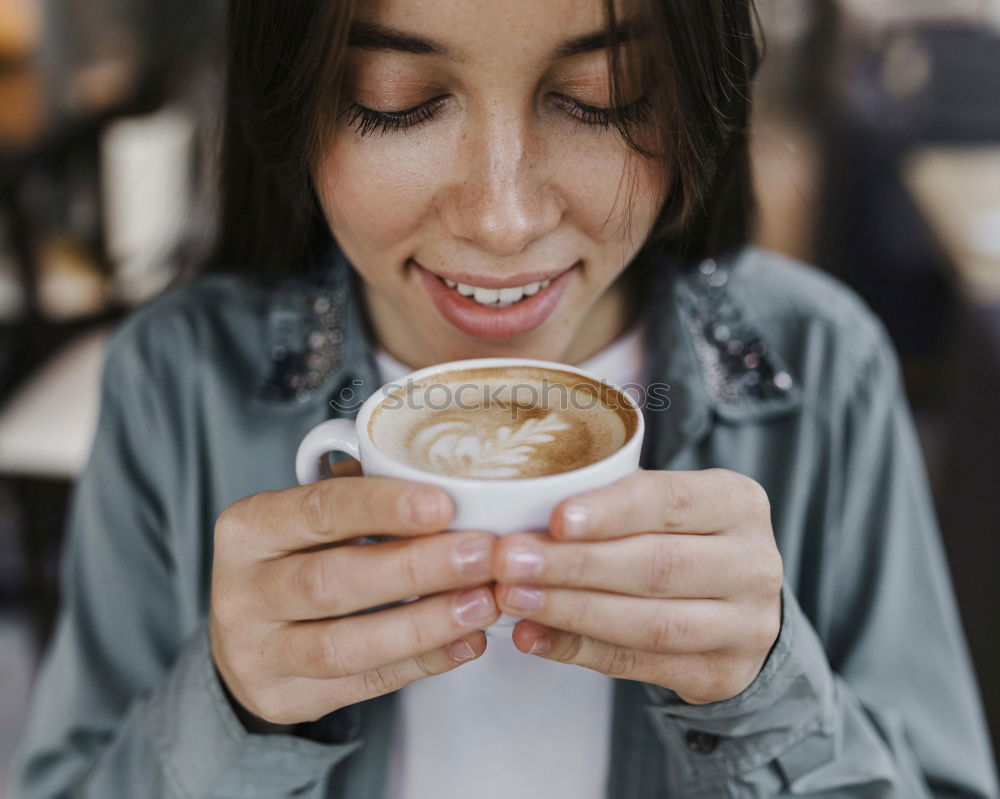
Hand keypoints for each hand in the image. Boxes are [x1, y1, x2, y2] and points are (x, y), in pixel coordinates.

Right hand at [210, 468, 499, 726]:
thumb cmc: (299, 558)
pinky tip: (467, 641)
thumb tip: (458, 491)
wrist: (248, 636)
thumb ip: (365, 499)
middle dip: (417, 567)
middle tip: (483, 555)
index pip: (318, 510)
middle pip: (332, 581)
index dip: (382, 507)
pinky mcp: (283, 698)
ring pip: (345, 645)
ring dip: (425, 624)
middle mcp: (240, 592)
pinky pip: (362, 684)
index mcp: (249, 528)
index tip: (444, 504)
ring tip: (483, 603)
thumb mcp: (313, 518)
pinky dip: (423, 662)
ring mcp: (255, 653)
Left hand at [492, 469, 782, 704]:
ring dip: (571, 611)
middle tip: (509, 561)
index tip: (555, 519)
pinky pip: (639, 664)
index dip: (612, 511)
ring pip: (650, 622)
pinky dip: (579, 650)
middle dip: (574, 565)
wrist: (737, 609)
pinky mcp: (721, 674)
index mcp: (737, 502)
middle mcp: (753, 562)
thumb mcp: (663, 506)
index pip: (671, 500)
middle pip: (657, 565)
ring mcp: (745, 625)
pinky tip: (533, 636)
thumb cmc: (679, 538)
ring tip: (513, 598)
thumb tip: (519, 518)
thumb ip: (609, 505)